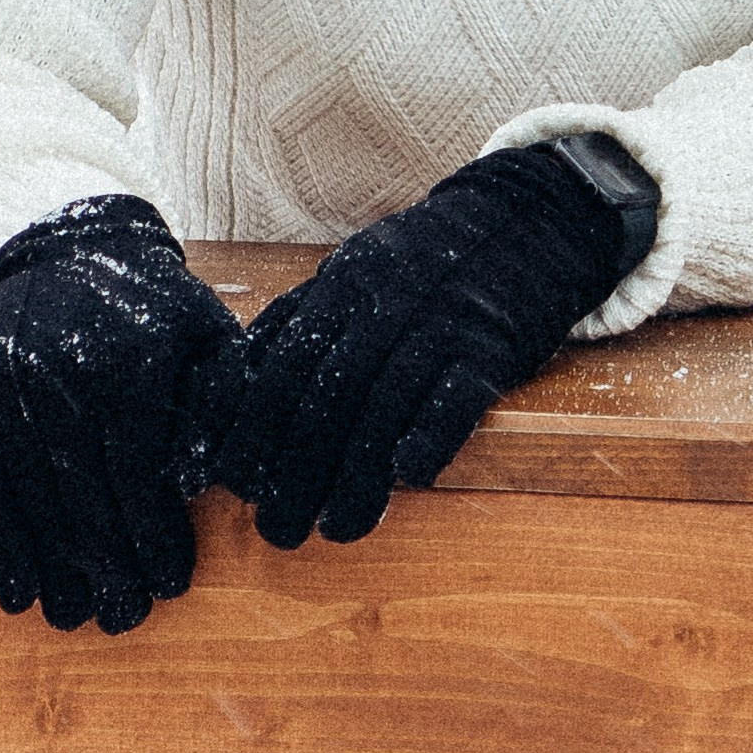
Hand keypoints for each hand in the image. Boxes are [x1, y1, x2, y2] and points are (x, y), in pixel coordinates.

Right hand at [0, 195, 242, 637]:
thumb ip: (226, 397)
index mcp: (130, 359)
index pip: (140, 468)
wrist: (63, 250)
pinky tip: (20, 594)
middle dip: (110, 563)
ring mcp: (9, 387)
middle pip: (86, 492)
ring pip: (36, 498)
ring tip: (78, 618)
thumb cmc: (152, 305)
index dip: (155, 532)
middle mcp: (63, 374)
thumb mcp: (205, 329)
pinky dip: (2, 543)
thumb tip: (238, 478)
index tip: (173, 583)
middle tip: (129, 618)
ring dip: (57, 567)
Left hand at [214, 144, 636, 549]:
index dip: (252, 432)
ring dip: (358, 480)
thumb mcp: (352, 273)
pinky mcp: (491, 347)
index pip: (280, 369)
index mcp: (341, 288)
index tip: (235, 485)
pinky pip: (456, 398)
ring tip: (338, 529)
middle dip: (296, 475)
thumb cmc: (421, 263)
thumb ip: (296, 322)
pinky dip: (431, 438)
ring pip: (386, 410)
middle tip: (278, 531)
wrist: (521, 221)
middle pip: (328, 401)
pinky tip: (411, 476)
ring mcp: (440, 324)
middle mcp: (385, 305)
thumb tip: (231, 386)